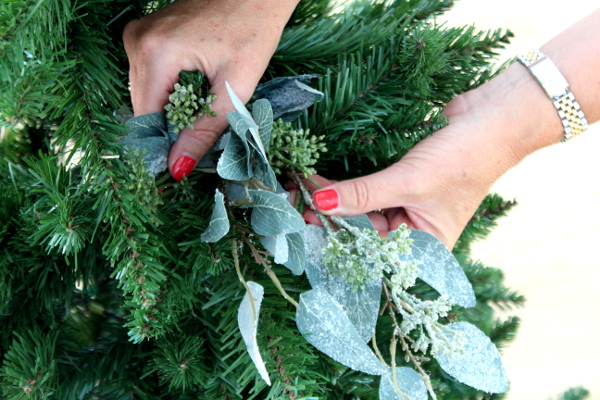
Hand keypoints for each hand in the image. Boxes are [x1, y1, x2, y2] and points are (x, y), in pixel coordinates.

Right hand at [123, 0, 298, 179]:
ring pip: (144, 93)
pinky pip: (148, 76)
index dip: (164, 142)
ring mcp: (137, 34)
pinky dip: (168, 90)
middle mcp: (137, 41)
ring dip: (169, 108)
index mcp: (156, 52)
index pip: (146, 116)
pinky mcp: (145, 34)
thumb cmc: (253, 31)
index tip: (182, 160)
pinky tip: (192, 89)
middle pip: (142, 105)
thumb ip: (204, 129)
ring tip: (201, 105)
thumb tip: (177, 167)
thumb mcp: (234, 87)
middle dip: (168, 126)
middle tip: (199, 134)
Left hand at [296, 63, 565, 248]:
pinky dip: (343, 182)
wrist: (493, 116)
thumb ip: (363, 195)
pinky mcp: (397, 181)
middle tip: (293, 201)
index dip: (336, 241)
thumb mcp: (410, 182)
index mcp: (424, 248)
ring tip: (298, 187)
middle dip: (329, 216)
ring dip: (332, 197)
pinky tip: (317, 178)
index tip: (303, 227)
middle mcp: (412, 232)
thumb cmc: (464, 158)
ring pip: (358, 207)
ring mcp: (403, 205)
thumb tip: (320, 204)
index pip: (372, 253)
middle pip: (360, 231)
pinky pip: (365, 187)